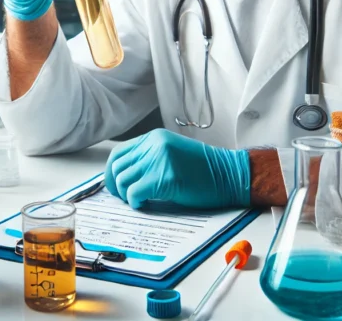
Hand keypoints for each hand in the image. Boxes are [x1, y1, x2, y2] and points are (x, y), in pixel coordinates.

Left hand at [104, 129, 250, 209]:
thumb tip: (126, 176)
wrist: (229, 175)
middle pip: (118, 166)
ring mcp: (159, 160)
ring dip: (126, 195)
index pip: (119, 153)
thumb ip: (150, 158)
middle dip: (115, 186)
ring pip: (123, 180)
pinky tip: (144, 204)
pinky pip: (134, 192)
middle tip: (123, 197)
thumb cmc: (204, 170)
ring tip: (137, 200)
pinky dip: (135, 201)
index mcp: (155, 138)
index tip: (115, 185)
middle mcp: (154, 145)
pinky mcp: (165, 177)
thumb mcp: (172, 154)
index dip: (112, 171)